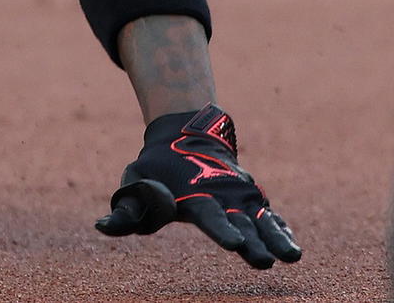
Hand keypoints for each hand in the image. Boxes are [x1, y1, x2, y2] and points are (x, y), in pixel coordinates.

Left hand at [94, 104, 300, 268]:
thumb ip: (125, 210)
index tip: (234, 244)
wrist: (185, 133)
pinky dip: (280, 226)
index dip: (221, 230)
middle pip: (241, 222)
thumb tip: (101, 227)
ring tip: (293, 256)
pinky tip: (292, 244)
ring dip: (276, 236)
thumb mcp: (135, 182)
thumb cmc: (156, 168)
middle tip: (264, 261)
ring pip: (262, 218)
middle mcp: (221, 194)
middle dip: (254, 242)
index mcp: (193, 194)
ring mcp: (239, 194)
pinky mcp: (250, 196)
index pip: (210, 216)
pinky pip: (269, 214)